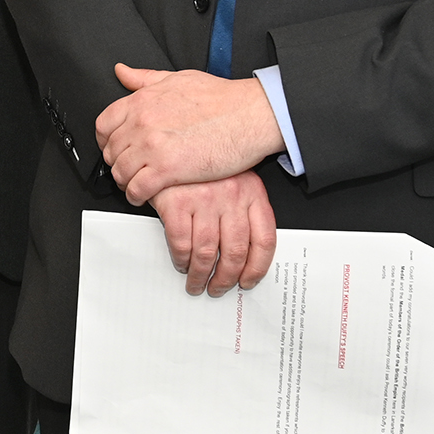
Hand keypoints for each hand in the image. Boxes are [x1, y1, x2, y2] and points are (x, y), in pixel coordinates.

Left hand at [95, 65, 284, 203]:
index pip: (104, 124)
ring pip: (120, 172)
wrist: (249, 114)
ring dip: (125, 181)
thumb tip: (122, 72)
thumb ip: (145, 78)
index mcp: (142, 101)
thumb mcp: (177, 78)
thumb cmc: (221, 98)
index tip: (113, 147)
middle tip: (128, 167)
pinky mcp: (168, 169)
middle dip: (117, 162)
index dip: (106, 140)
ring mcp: (152, 146)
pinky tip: (144, 195)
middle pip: (111, 150)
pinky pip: (137, 189)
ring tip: (135, 184)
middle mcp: (142, 122)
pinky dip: (137, 196)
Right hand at [151, 170, 277, 295]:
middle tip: (219, 288)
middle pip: (236, 252)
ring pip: (207, 253)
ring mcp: (204, 199)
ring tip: (197, 283)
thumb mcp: (234, 181)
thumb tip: (245, 257)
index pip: (264, 240)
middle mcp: (231, 196)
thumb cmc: (202, 168)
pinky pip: (182, 244)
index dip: (257, 268)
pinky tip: (182, 264)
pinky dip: (181, 260)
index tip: (248, 281)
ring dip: (201, 276)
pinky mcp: (176, 202)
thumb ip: (244, 212)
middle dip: (226, 279)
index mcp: (252, 192)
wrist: (170, 145)